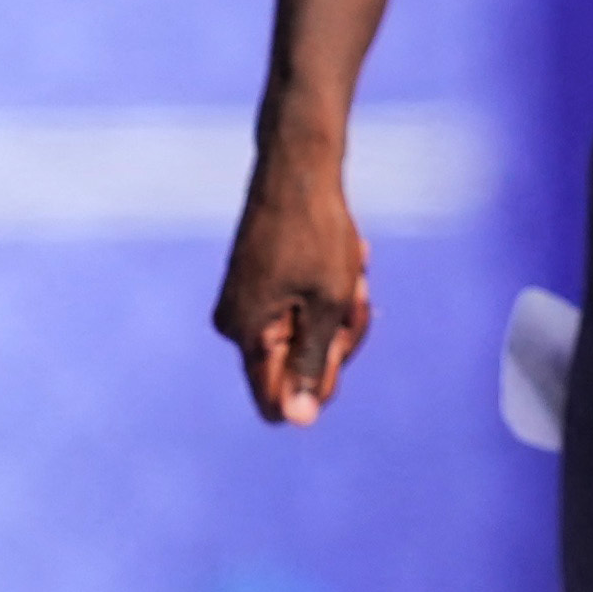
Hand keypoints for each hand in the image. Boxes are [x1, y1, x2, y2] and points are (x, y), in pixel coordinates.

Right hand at [217, 137, 374, 426]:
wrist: (300, 171)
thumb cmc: (317, 236)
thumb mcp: (329, 306)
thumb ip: (314, 363)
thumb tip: (298, 420)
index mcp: (246, 336)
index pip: (278, 401)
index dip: (320, 384)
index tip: (339, 342)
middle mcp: (237, 327)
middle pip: (303, 366)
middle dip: (339, 335)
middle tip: (355, 291)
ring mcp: (249, 306)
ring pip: (312, 335)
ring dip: (342, 308)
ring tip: (350, 268)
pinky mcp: (262, 289)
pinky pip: (306, 309)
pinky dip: (333, 291)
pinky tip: (346, 260)